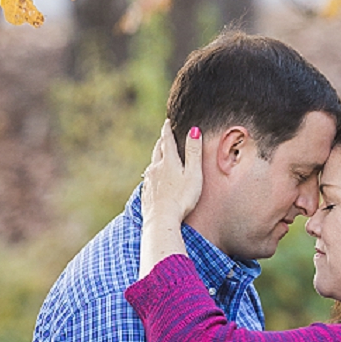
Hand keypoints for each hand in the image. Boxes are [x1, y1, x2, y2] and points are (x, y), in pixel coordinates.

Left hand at [138, 122, 202, 277]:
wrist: (162, 220)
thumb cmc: (182, 198)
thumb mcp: (193, 174)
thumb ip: (194, 152)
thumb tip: (194, 130)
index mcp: (168, 162)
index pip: (167, 140)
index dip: (167, 129)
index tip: (167, 121)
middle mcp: (155, 169)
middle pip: (157, 151)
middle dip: (162, 142)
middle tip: (164, 135)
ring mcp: (149, 181)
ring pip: (152, 164)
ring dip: (157, 157)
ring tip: (160, 155)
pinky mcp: (146, 193)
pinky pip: (149, 179)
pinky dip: (153, 173)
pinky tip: (153, 178)